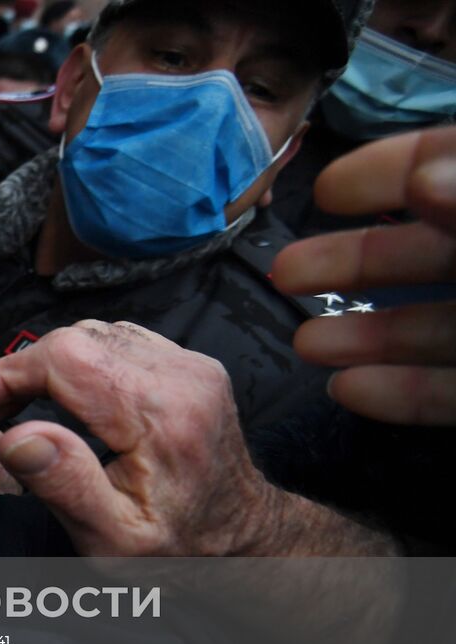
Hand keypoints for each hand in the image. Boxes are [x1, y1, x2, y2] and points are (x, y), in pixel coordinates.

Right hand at [0, 321, 279, 556]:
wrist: (240, 537)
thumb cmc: (177, 546)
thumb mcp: (114, 539)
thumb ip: (65, 484)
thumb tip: (16, 437)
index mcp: (162, 418)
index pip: (66, 358)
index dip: (7, 373)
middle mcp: (182, 379)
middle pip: (75, 339)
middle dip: (20, 370)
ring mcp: (190, 365)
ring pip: (93, 333)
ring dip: (46, 363)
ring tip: (16, 403)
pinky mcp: (188, 364)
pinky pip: (118, 340)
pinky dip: (77, 360)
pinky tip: (60, 392)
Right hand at [273, 126, 455, 425]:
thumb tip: (425, 179)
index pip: (452, 169)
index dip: (391, 171)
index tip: (325, 188)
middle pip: (434, 253)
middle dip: (354, 262)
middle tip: (285, 273)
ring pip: (438, 327)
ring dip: (366, 335)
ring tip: (303, 346)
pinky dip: (404, 393)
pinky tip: (349, 391)